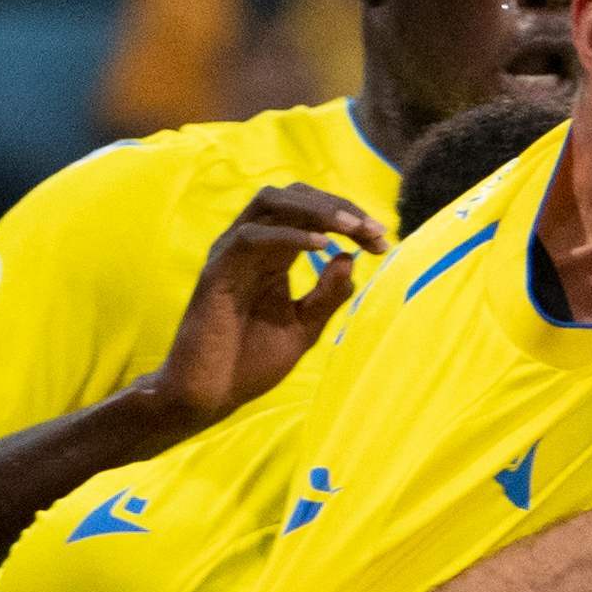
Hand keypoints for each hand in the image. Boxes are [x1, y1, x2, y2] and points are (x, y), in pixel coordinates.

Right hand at [144, 185, 389, 429]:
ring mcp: (230, 255)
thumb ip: (328, 294)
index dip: (349, 219)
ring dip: (316, 210)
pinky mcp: (216, 272)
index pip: (309, 214)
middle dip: (338, 207)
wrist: (210, 394)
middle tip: (374, 231)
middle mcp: (250, 246)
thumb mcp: (305, 326)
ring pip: (269, 203)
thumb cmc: (251, 361)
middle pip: (292, 197)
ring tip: (353, 228)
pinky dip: (288, 235)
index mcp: (272, 256)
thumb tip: (351, 258)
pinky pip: (251, 238)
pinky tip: (322, 246)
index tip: (381, 242)